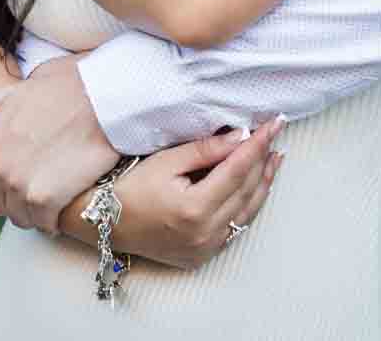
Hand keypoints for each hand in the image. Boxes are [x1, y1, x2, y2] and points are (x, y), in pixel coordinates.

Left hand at [0, 57, 116, 232]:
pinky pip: (42, 223)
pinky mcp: (45, 199)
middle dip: (11, 196)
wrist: (105, 99)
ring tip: (52, 199)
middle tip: (35, 188)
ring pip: (18, 216)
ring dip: (33, 212)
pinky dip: (54, 220)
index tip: (8, 175)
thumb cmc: (70, 86)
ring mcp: (19, 184)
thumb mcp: (19, 86)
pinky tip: (66, 205)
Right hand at [111, 119, 285, 269]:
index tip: (272, 124)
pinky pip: (235, 227)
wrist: (106, 223)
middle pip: (247, 191)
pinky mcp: (204, 255)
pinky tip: (253, 186)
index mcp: (195, 209)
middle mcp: (205, 234)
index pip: (238, 170)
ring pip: (247, 211)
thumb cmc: (130, 189)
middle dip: (263, 160)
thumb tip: (240, 137)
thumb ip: (206, 150)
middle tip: (274, 136)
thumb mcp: (167, 161)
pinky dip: (247, 204)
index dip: (257, 144)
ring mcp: (206, 249)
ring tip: (273, 158)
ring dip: (262, 183)